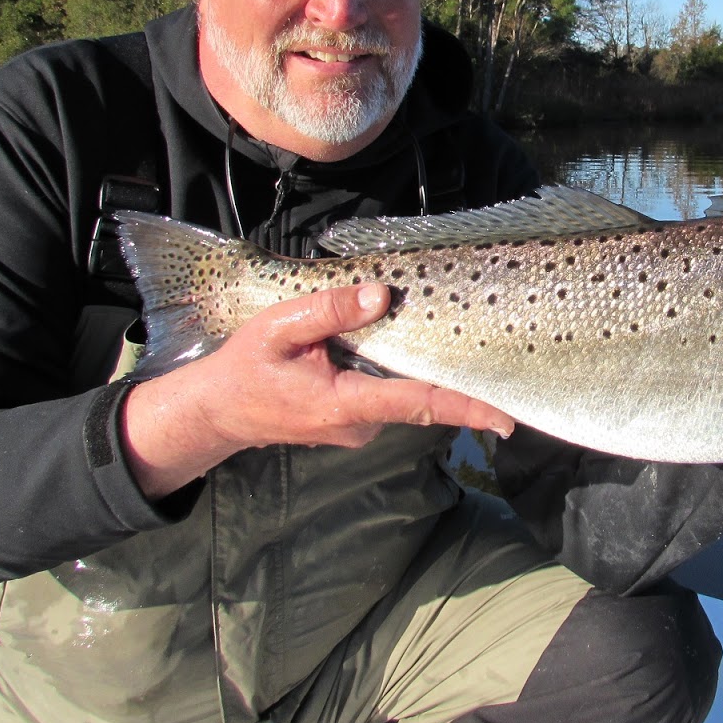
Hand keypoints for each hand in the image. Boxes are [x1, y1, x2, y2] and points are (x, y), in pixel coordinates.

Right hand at [121, 283, 515, 498]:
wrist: (216, 412)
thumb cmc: (244, 368)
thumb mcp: (280, 328)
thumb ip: (330, 311)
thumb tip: (382, 295)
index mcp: (345, 404)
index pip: (419, 403)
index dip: (466, 407)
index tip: (506, 417)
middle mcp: (360, 424)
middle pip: (419, 396)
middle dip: (450, 374)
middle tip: (488, 349)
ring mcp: (357, 427)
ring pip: (401, 393)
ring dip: (413, 367)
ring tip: (425, 334)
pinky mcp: (353, 422)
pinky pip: (385, 394)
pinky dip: (394, 373)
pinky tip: (390, 348)